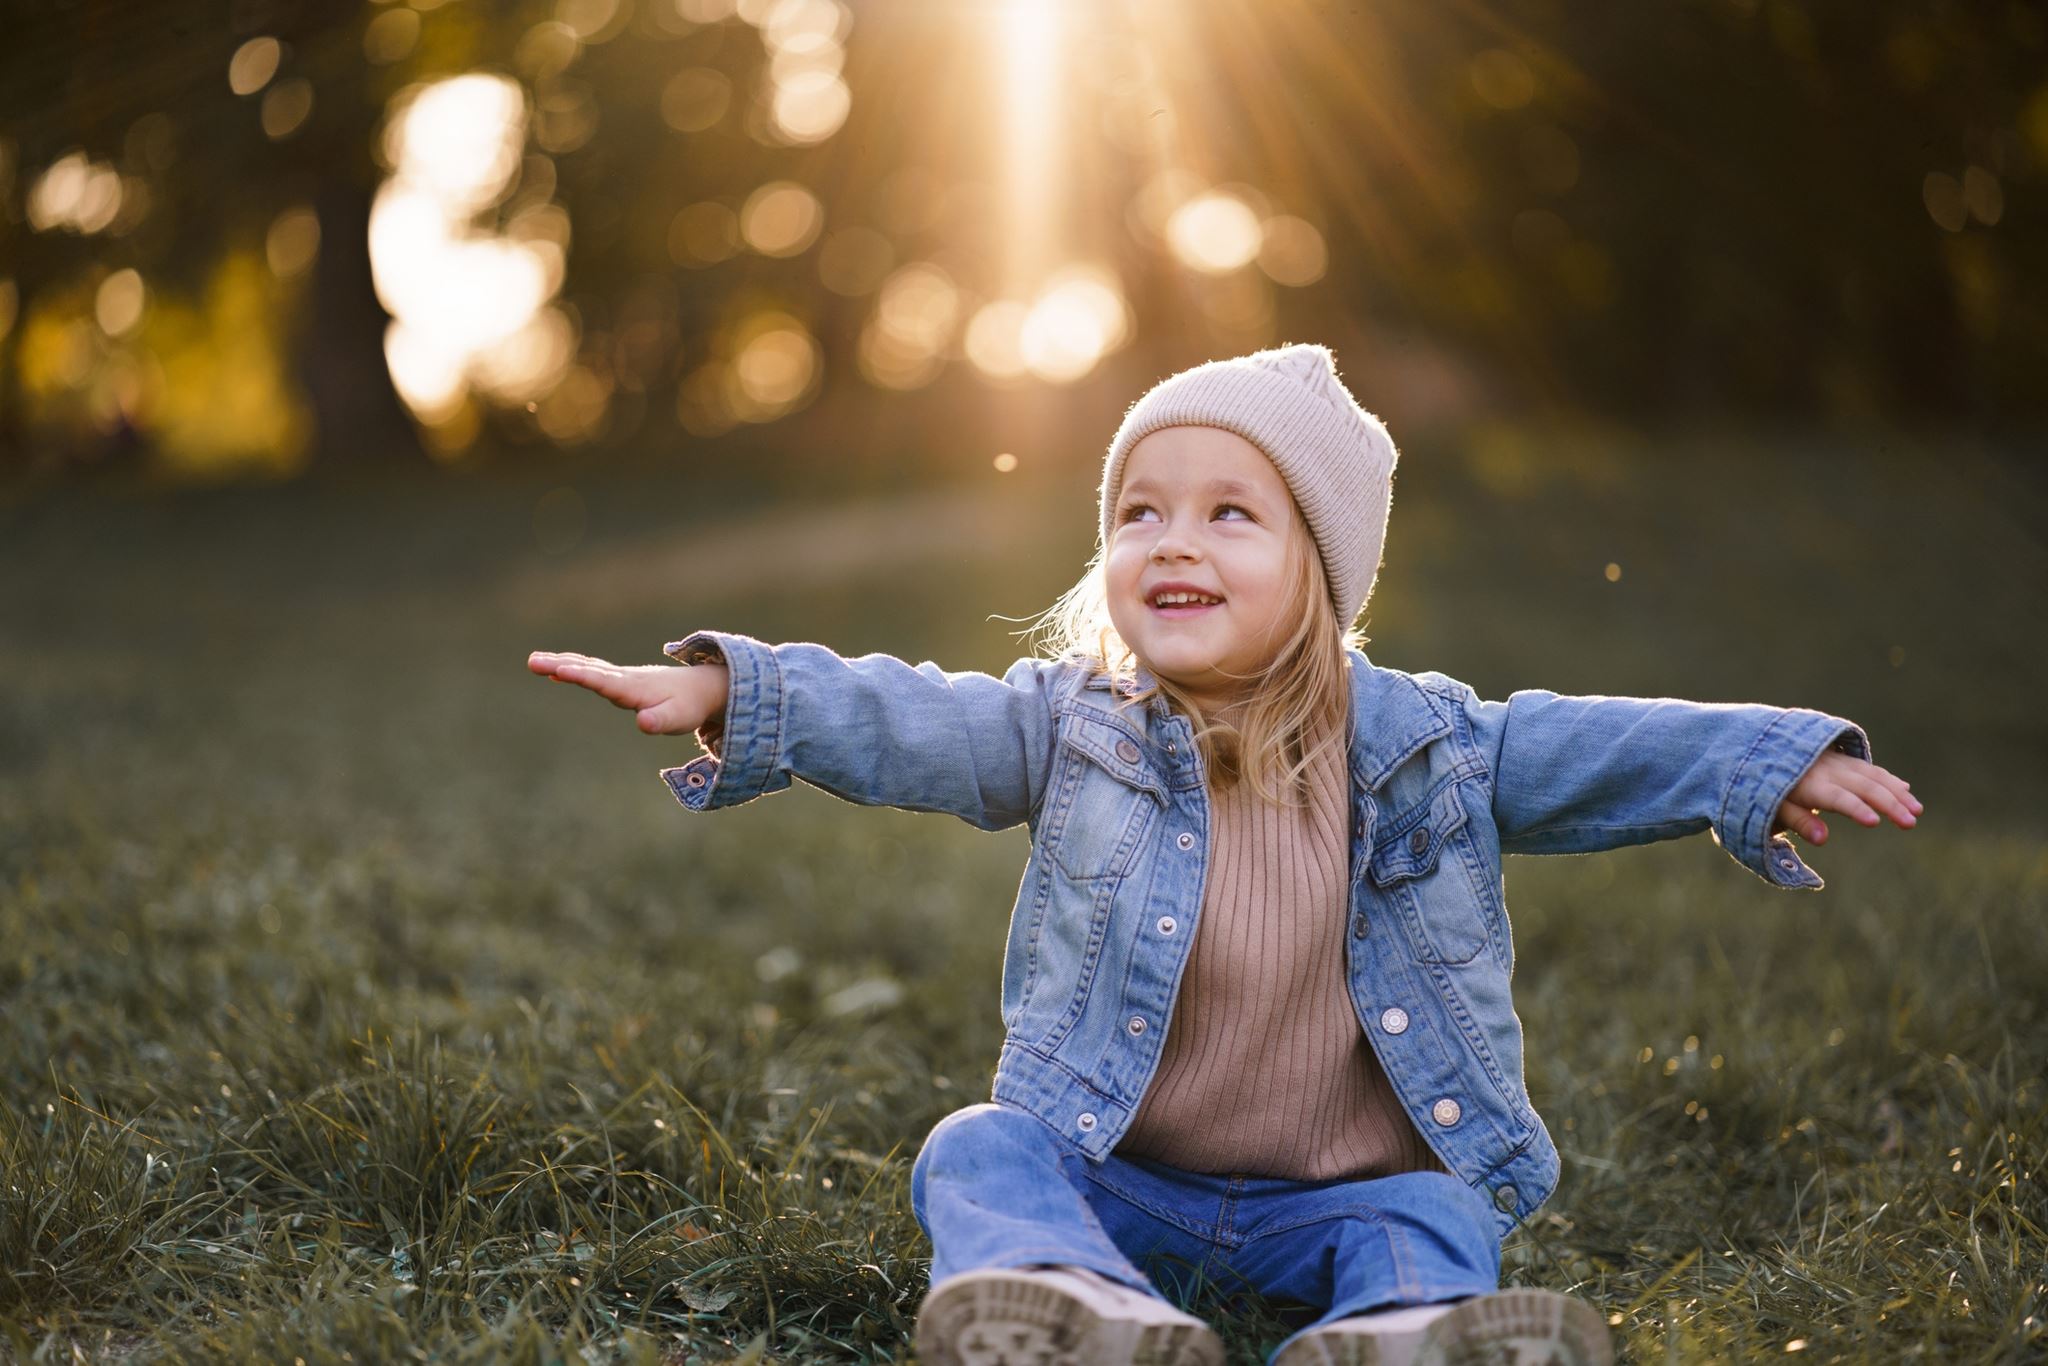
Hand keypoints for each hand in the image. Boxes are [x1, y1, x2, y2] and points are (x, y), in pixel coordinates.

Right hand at [527, 650, 729, 736]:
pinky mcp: (620, 679)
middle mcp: (624, 678)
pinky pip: (592, 670)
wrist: (700, 688)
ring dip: (561, 663)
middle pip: (588, 669)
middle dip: (561, 665)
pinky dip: (573, 667)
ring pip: (588, 666)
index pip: (603, 681)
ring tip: (534, 661)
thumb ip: (660, 721)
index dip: (582, 676)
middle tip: (533, 661)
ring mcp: (621, 676)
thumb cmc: (688, 707)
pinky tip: (556, 669)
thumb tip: (643, 722)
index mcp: (633, 688)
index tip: (560, 670)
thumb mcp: (678, 720)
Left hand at [1772, 749, 1921, 844]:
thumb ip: (1798, 821)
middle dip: (1889, 804)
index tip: (1874, 822)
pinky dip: (1888, 779)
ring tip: (1917, 810)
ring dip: (1897, 792)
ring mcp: (1837, 762)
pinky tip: (1905, 789)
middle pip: (1863, 786)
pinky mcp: (1843, 759)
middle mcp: (1827, 770)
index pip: (1837, 797)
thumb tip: (1823, 838)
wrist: (1760, 751)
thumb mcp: (1771, 807)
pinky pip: (1869, 769)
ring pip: (1872, 775)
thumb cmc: (1764, 788)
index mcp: (1808, 784)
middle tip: (1911, 823)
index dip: (1855, 808)